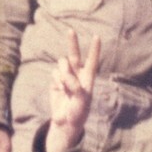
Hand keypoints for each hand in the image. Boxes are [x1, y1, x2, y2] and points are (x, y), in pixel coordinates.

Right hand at [46, 30, 100, 151]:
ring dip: (62, 72)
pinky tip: (59, 90)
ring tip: (66, 86)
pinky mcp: (55, 80)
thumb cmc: (78, 112)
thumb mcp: (81, 101)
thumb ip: (75, 86)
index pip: (92, 61)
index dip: (94, 50)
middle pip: (74, 55)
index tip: (97, 37)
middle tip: (70, 30)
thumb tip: (65, 73)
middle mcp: (77, 74)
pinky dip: (56, 81)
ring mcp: (65, 76)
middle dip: (72, 43)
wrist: (66, 121)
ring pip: (61, 65)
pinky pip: (54, 74)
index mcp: (88, 78)